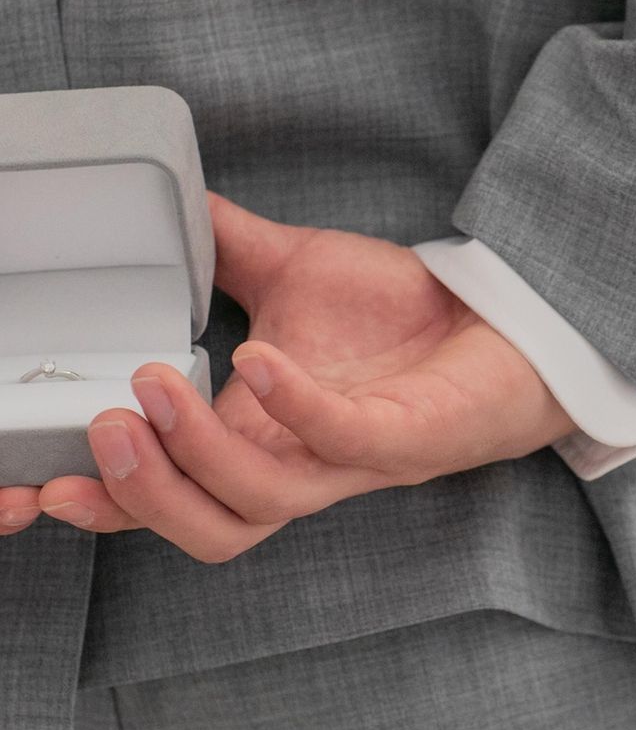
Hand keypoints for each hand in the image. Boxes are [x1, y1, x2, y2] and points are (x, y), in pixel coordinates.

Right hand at [0, 193, 579, 560]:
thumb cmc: (398, 313)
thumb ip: (225, 250)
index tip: (28, 485)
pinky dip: (293, 408)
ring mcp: (350, 459)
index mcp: (254, 435)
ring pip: (259, 504)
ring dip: (196, 455)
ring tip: (154, 387)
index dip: (100, 505)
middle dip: (138, 494)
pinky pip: (341, 442)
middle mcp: (296, 462)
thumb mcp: (294, 272)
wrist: (496, 319)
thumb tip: (169, 202)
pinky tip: (256, 357)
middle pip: (205, 527)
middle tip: (102, 426)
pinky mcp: (404, 440)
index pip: (166, 496)